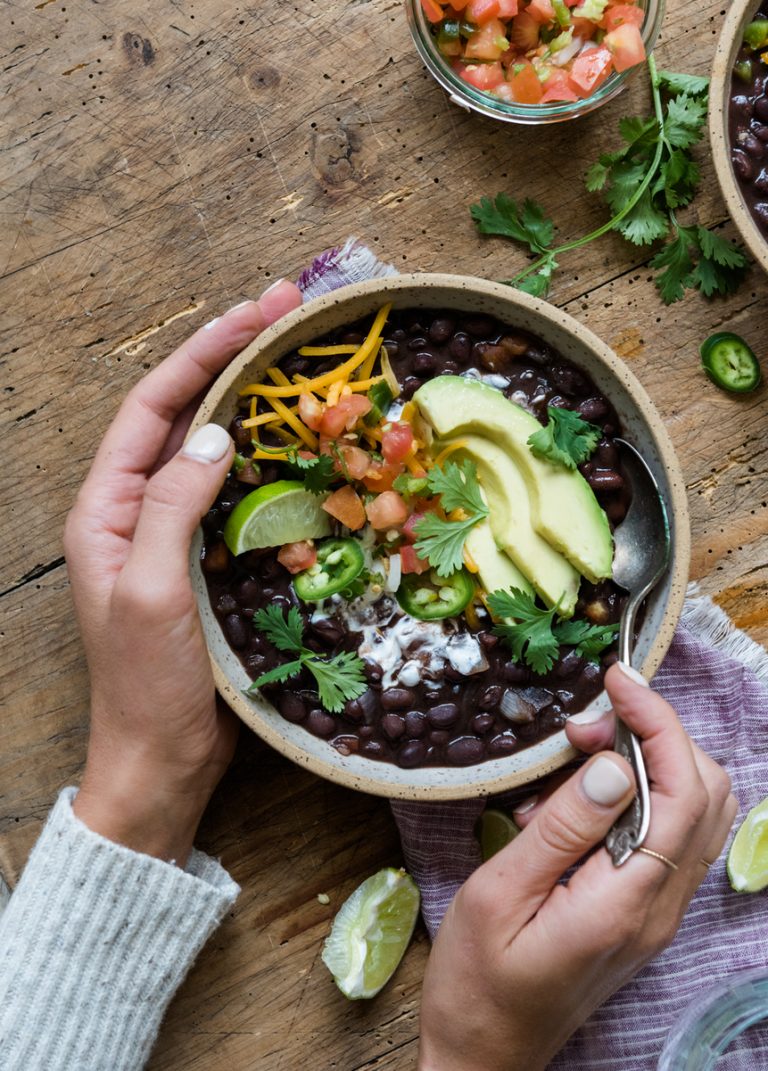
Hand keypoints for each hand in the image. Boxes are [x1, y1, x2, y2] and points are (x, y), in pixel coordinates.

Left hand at [65, 281, 301, 863]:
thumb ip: (172, 508)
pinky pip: (243, 493)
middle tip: (288, 311)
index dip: (201, 355)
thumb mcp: (149, 591)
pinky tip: (306, 440)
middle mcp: (139, 508)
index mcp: (107, 508)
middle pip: (187, 415)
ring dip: (257, 401)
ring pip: (218, 448)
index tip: (252, 314)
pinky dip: (274, 458)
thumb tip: (217, 434)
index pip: (153, 408)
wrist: (163, 759)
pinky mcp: (212, 557)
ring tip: (303, 358)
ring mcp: (178, 532)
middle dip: (233, 358)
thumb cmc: (146, 685)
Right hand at [418, 663, 734, 1070]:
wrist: (485, 1056)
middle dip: (654, 736)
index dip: (657, 723)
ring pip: (696, 810)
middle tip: (584, 724)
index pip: (682, 791)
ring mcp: (658, 911)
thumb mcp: (500, 894)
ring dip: (650, 762)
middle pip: (706, 792)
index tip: (616, 682)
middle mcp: (661, 905)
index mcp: (627, 902)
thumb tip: (615, 763)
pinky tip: (577, 800)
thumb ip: (563, 828)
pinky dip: (638, 794)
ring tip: (578, 756)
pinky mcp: (643, 912)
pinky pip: (667, 834)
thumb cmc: (478, 982)